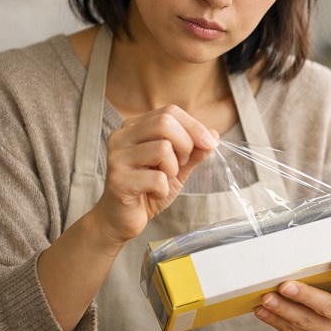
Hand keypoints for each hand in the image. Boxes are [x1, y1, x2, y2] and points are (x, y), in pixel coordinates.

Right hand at [93, 105, 217, 245]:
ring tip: (164, 179)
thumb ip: (194, 151)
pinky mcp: (118, 180)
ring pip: (162, 148)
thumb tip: (214, 135)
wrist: (121, 218)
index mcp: (134, 127)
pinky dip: (163, 189)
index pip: (170, 112)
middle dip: (186, 145)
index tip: (210, 143)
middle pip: (165, 123)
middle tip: (182, 164)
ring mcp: (116, 157)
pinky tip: (153, 194)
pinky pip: (157, 178)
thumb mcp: (177, 166)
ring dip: (173, 169)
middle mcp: (121, 137)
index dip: (194, 126)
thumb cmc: (148, 188)